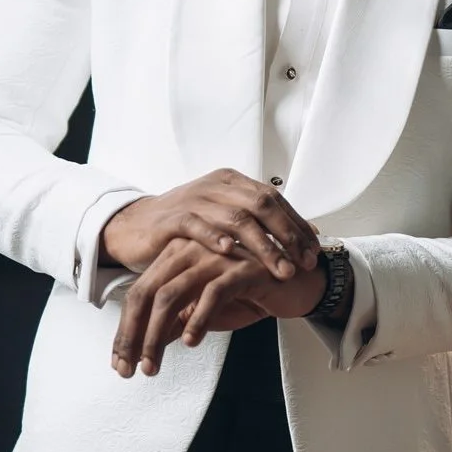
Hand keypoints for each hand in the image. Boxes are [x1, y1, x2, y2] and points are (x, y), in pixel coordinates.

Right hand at [102, 171, 318, 282]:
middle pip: (261, 205)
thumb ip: (263, 223)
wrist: (136, 226)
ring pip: (236, 218)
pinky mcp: (172, 218)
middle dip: (287, 235)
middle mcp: (216, 186)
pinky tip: (231, 253)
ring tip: (280, 269)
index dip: (297, 224)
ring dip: (262, 246)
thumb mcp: (227, 219)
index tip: (315, 251)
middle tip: (305, 262)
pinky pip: (197, 225)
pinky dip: (215, 238)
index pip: (275, 199)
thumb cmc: (188, 227)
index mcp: (232, 182)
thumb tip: (310, 234)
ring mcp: (194, 199)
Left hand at [111, 239, 326, 377]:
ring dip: (157, 335)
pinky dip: (197, 319)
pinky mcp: (241, 267)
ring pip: (172, 295)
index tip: (121, 363)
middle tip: (131, 368)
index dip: (126, 330)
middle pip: (148, 293)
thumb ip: (175, 320)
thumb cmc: (250, 293)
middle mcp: (192, 250)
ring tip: (154, 364)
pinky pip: (212, 293)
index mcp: (178, 255)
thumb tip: (144, 345)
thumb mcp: (205, 311)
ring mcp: (216, 256)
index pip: (140, 292)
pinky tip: (190, 341)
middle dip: (134, 335)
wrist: (297, 283)